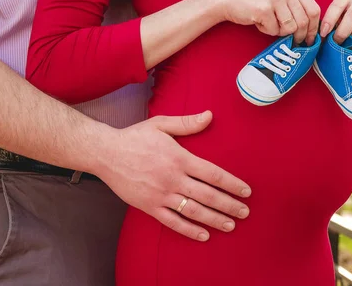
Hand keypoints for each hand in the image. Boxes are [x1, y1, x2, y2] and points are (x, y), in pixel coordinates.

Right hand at [95, 111, 250, 241]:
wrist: (106, 153)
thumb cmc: (135, 137)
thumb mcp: (161, 124)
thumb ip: (187, 123)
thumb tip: (210, 115)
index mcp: (179, 158)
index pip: (213, 174)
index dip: (232, 184)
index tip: (246, 191)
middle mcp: (173, 178)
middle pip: (208, 195)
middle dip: (229, 205)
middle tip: (245, 212)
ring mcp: (161, 194)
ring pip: (193, 211)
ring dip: (214, 219)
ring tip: (230, 225)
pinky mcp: (149, 206)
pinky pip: (172, 222)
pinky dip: (189, 230)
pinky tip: (203, 235)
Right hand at [212, 0, 320, 44]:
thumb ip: (295, 5)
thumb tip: (312, 28)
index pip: (314, 9)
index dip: (314, 28)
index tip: (311, 39)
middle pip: (304, 21)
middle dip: (300, 36)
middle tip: (293, 42)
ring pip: (290, 28)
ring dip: (280, 32)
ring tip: (269, 25)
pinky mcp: (263, 9)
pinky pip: (274, 30)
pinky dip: (267, 31)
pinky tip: (258, 22)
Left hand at [319, 0, 351, 49]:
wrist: (351, 28)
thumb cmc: (335, 24)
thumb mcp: (328, 21)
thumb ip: (325, 27)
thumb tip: (321, 39)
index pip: (338, 5)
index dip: (330, 20)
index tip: (323, 34)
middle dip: (343, 31)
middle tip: (335, 42)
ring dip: (351, 39)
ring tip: (344, 46)